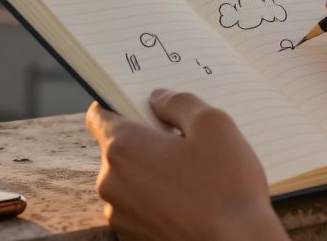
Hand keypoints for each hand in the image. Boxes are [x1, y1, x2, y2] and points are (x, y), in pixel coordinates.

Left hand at [85, 90, 288, 240]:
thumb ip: (179, 102)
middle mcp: (112, 182)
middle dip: (147, 142)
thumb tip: (158, 98)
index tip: (143, 107)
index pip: (99, 116)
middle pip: (119, 149)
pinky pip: (140, 208)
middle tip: (185, 143)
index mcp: (123, 148)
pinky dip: (158, 200)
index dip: (119, 105)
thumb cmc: (227, 187)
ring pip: (131, 180)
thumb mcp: (213, 124)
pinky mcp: (134, 238)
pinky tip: (191, 201)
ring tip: (194, 176)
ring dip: (153, 173)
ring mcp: (121, 215)